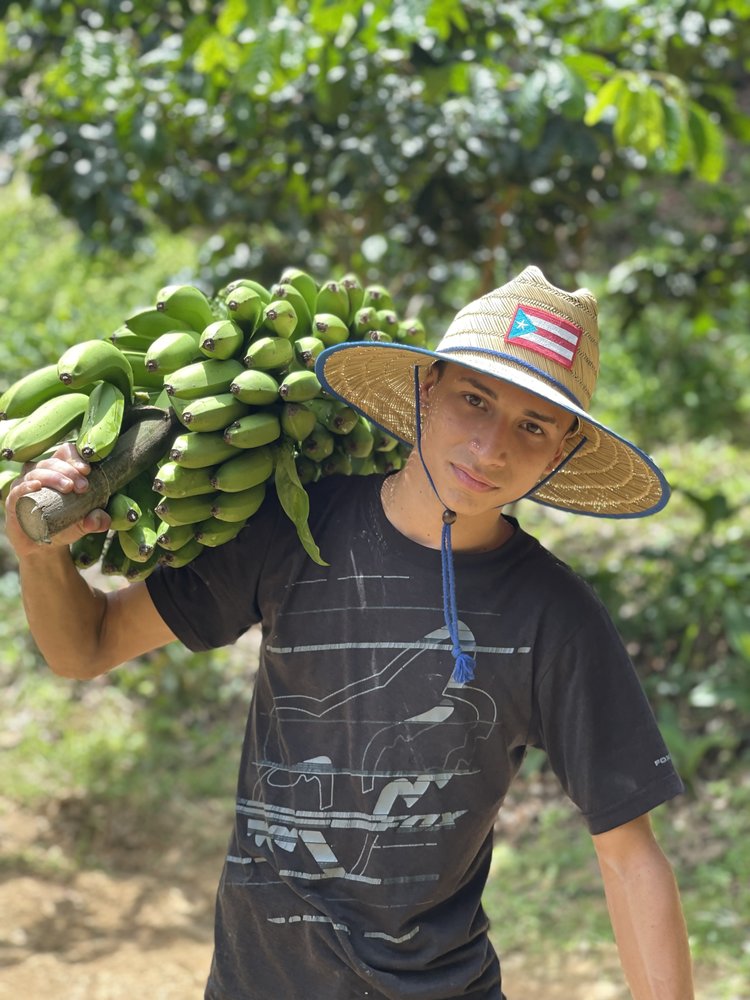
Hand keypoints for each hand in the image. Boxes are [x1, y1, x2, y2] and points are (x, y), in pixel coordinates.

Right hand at [4, 442, 110, 559]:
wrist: (43, 546)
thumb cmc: (65, 525)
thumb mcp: (86, 523)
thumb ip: (98, 521)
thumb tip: (96, 520)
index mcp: (59, 471)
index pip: (65, 453)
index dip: (75, 457)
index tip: (87, 471)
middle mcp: (41, 473)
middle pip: (53, 462)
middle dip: (69, 471)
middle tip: (82, 487)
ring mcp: (26, 485)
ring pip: (37, 472)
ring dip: (53, 477)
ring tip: (68, 487)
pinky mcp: (14, 500)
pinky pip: (18, 489)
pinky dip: (27, 486)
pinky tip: (36, 486)